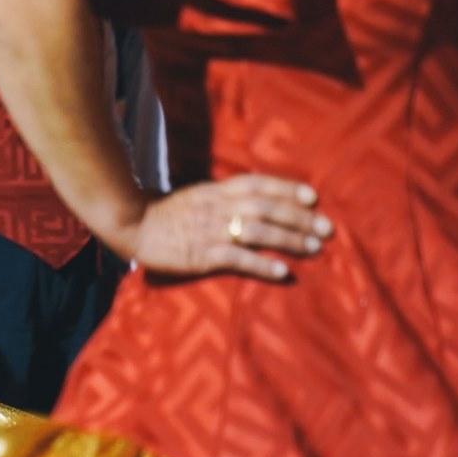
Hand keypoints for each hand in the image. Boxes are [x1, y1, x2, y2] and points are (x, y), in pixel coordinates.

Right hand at [129, 174, 328, 280]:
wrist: (130, 224)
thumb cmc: (165, 213)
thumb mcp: (196, 196)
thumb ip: (224, 197)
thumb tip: (257, 200)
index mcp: (215, 191)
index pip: (258, 184)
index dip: (287, 188)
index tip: (313, 197)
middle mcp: (217, 207)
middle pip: (266, 208)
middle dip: (299, 217)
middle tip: (327, 229)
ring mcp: (209, 230)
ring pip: (257, 231)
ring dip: (288, 240)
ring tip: (314, 248)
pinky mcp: (200, 255)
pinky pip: (236, 258)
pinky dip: (261, 264)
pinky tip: (282, 272)